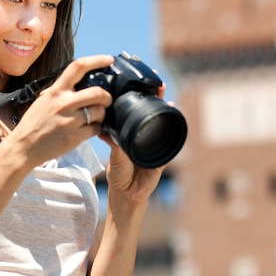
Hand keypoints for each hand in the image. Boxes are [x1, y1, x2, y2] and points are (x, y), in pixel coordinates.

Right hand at [8, 55, 114, 165]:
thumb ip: (61, 91)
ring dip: (102, 114)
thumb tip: (80, 83)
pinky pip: (96, 129)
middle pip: (98, 92)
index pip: (78, 67)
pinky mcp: (74, 137)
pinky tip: (88, 129)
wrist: (24, 146)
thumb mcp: (44, 100)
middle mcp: (64, 103)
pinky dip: (96, 128)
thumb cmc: (34, 123)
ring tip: (95, 117)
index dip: (97, 60)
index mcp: (56, 91)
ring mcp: (70, 120)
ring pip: (100, 111)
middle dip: (107, 97)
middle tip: (106, 100)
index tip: (109, 60)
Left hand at [100, 79, 167, 204]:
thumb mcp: (115, 155)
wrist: (127, 194)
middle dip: (155, 96)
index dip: (140, 96)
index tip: (140, 82)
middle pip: (152, 111)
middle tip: (157, 82)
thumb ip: (113, 143)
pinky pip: (169, 139)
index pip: (137, 110)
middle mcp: (145, 135)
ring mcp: (155, 143)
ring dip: (164, 107)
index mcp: (132, 133)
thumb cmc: (119, 174)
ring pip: (162, 121)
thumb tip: (103, 129)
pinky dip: (170, 127)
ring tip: (164, 95)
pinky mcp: (163, 154)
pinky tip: (171, 114)